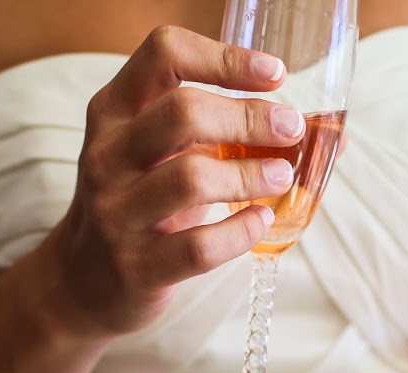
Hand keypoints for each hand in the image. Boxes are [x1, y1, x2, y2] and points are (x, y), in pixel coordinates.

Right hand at [48, 26, 304, 337]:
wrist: (81, 282)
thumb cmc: (139, 205)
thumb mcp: (159, 156)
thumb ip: (222, 134)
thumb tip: (326, 133)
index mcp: (114, 112)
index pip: (163, 54)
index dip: (225, 57)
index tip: (275, 74)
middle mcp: (107, 155)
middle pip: (183, 112)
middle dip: (250, 118)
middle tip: (290, 129)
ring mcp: (117, 213)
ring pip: (191, 178)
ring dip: (250, 175)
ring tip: (282, 178)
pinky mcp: (136, 267)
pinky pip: (198, 246)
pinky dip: (240, 231)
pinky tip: (259, 221)